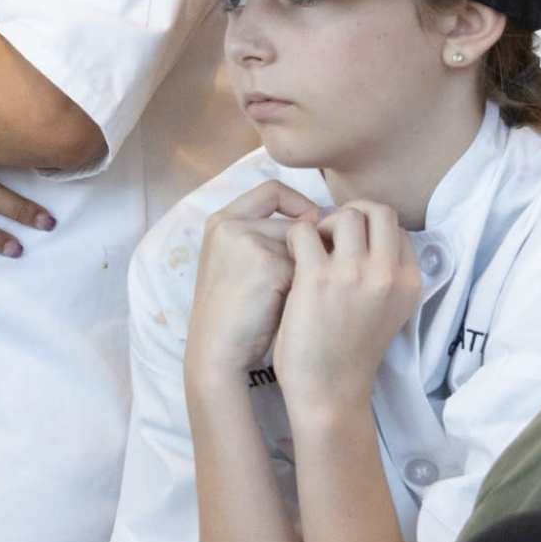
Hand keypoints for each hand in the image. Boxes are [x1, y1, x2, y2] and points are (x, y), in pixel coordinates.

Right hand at [190, 181, 322, 374]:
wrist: (217, 351)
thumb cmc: (236, 313)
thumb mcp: (240, 263)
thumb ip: (268, 236)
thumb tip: (324, 219)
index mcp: (220, 220)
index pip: (272, 190)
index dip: (300, 205)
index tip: (314, 229)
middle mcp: (229, 224)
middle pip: (295, 223)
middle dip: (308, 253)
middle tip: (305, 281)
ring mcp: (245, 241)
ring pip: (304, 247)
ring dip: (305, 273)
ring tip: (290, 301)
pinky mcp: (266, 264)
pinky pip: (307, 268)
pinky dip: (305, 289)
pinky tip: (290, 310)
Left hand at [272, 201, 420, 405]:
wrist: (330, 390)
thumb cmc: (350, 351)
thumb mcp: (388, 311)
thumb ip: (386, 276)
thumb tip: (366, 238)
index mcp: (410, 282)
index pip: (397, 228)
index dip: (370, 228)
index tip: (349, 243)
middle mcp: (388, 274)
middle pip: (378, 211)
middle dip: (351, 215)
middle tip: (329, 236)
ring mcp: (354, 274)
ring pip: (344, 215)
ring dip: (322, 224)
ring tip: (309, 248)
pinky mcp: (317, 278)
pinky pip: (303, 231)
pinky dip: (293, 236)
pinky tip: (289, 257)